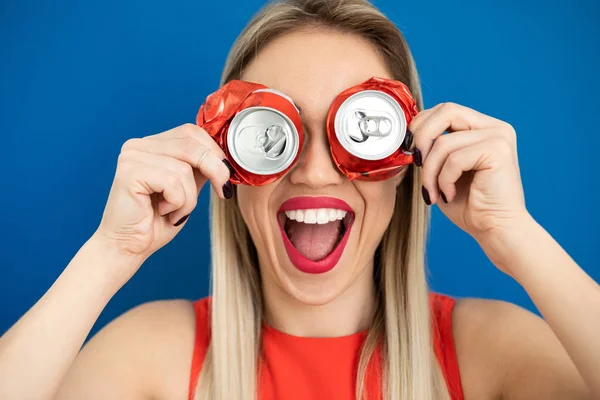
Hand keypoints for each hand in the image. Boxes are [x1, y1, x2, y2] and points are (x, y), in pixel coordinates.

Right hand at [93, 123, 232, 280]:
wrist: (128, 247)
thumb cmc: (156, 222)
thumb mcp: (187, 189)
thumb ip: (200, 169)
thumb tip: (226, 158)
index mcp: (152, 144)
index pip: (192, 132)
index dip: (215, 152)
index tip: (227, 177)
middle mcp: (139, 145)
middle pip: (192, 144)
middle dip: (216, 169)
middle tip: (223, 192)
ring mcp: (131, 156)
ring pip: (185, 168)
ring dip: (190, 198)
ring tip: (175, 211)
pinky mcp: (129, 172)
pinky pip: (172, 182)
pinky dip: (178, 203)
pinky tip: (163, 212)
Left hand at [410, 103, 529, 260]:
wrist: (495, 230)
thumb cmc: (469, 205)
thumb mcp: (442, 170)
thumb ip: (431, 149)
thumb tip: (406, 135)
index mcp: (481, 127)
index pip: (444, 110)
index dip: (420, 126)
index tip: (410, 151)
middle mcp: (494, 127)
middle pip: (446, 111)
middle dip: (422, 138)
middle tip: (416, 165)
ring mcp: (499, 136)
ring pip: (444, 142)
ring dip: (430, 172)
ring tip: (434, 193)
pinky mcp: (498, 151)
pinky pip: (454, 159)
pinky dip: (444, 180)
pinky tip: (449, 195)